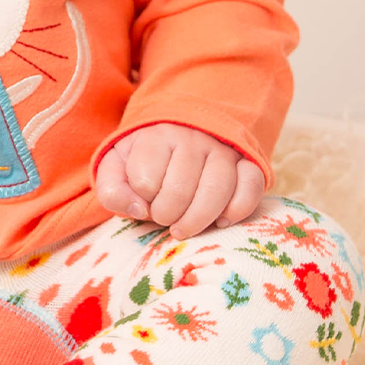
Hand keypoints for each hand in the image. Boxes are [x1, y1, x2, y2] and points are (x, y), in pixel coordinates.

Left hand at [94, 124, 264, 239]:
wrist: (180, 136)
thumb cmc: (145, 160)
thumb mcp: (116, 169)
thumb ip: (112, 191)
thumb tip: (139, 210)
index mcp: (155, 136)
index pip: (145, 179)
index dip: (142, 199)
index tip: (144, 200)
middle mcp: (192, 138)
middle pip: (181, 188)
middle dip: (168, 215)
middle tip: (164, 219)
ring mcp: (222, 149)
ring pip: (217, 189)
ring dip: (198, 219)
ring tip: (184, 228)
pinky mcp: (248, 162)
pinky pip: (251, 186)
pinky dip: (237, 210)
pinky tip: (221, 221)